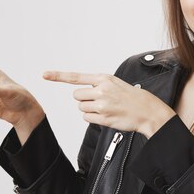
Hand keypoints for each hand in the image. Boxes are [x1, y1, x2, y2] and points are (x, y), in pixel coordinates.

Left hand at [42, 70, 175, 137]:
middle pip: (77, 96)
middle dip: (84, 99)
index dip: (58, 76)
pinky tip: (106, 116)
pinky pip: (86, 118)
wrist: (148, 111)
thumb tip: (82, 93)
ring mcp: (102, 105)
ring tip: (106, 108)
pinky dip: (93, 118)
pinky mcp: (103, 118)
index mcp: (104, 78)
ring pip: (81, 108)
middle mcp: (101, 90)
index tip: (44, 74)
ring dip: (89, 110)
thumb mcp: (116, 83)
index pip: (76, 77)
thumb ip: (99, 85)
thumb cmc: (133, 97)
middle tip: (99, 101)